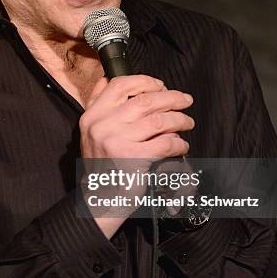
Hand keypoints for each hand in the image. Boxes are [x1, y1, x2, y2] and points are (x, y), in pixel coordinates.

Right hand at [79, 75, 194, 237]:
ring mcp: (116, 141)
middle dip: (171, 98)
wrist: (99, 199)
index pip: (119, 85)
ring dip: (179, 120)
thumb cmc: (101, 165)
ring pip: (159, 120)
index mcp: (92, 115)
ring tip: (187, 123)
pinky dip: (178, 143)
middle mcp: (101, 125)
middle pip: (144, 100)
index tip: (160, 85)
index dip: (144, 81)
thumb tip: (107, 78)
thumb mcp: (90, 131)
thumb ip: (97, 104)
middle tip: (185, 101)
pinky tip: (181, 145)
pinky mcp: (132, 159)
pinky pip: (164, 143)